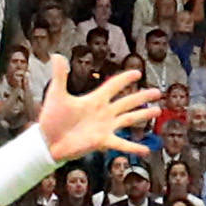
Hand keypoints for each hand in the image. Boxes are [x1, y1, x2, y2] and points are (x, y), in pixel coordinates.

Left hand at [35, 70, 164, 164]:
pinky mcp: (102, 141)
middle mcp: (103, 112)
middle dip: (142, 96)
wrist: (47, 142)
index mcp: (94, 100)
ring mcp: (104, 127)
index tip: (137, 72)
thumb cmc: (51, 119)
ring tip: (157, 111)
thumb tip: (56, 55)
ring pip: (129, 119)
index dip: (125, 78)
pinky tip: (146, 150)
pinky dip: (133, 147)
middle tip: (158, 92)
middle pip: (127, 101)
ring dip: (143, 115)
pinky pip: (121, 143)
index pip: (113, 86)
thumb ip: (59, 75)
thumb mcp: (56, 94)